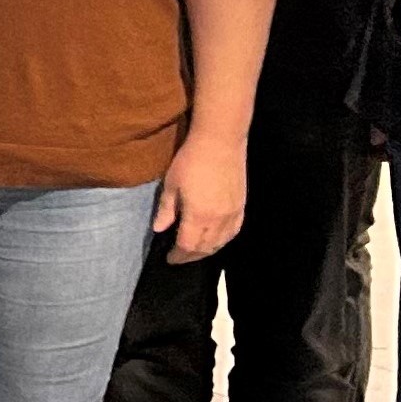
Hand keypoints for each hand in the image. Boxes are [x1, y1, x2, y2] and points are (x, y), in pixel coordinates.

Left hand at [152, 132, 245, 263]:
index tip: (169, 259)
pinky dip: (222, 241)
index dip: (178, 256)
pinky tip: (215, 240)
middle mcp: (218, 221)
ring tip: (194, 251)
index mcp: (198, 217)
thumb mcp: (171, 185)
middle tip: (179, 258)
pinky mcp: (241, 207)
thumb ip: (166, 210)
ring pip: (220, 243)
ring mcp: (232, 215)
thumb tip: (158, 229)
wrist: (220, 142)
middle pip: (205, 248)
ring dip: (207, 251)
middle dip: (191, 256)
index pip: (187, 246)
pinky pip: (233, 233)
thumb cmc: (191, 161)